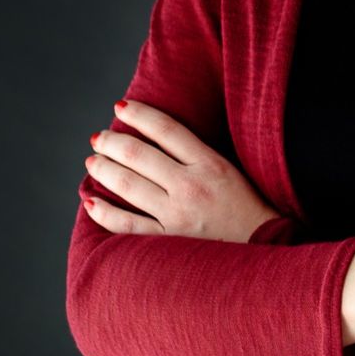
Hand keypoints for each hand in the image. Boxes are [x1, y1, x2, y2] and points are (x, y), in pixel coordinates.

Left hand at [82, 98, 281, 242]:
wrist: (264, 249)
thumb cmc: (245, 205)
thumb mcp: (229, 169)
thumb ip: (197, 154)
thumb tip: (156, 139)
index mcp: (210, 163)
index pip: (167, 129)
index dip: (140, 114)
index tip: (121, 106)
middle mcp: (191, 185)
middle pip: (139, 155)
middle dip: (112, 142)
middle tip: (98, 137)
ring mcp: (177, 215)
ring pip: (128, 185)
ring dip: (104, 170)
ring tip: (93, 161)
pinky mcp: (168, 241)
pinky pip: (127, 226)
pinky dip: (105, 213)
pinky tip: (90, 202)